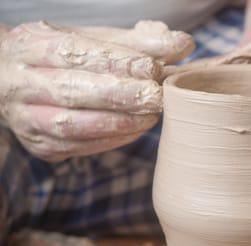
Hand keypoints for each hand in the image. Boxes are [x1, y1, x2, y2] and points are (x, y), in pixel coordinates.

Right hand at [0, 21, 193, 161]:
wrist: (18, 85)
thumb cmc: (67, 60)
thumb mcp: (96, 42)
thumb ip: (139, 44)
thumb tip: (183, 44)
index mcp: (31, 46)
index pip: (73, 53)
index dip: (114, 61)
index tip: (151, 67)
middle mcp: (20, 83)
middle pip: (70, 91)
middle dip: (119, 96)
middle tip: (155, 97)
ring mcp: (26, 119)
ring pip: (71, 125)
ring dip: (117, 123)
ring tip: (150, 116)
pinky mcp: (41, 146)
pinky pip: (76, 148)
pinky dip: (110, 140)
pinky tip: (135, 131)